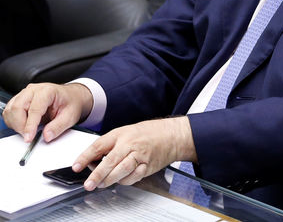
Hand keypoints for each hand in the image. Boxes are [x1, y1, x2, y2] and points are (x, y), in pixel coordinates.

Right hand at [2, 83, 92, 142]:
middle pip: (17, 108)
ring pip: (10, 110)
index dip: (30, 126)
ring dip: (15, 124)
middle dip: (20, 125)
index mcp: (48, 91)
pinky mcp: (20, 99)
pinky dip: (13, 121)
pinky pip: (9, 111)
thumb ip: (58, 127)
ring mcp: (25, 94)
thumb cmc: (71, 103)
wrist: (71, 97)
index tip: (29, 138)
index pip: (34, 109)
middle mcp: (34, 90)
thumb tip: (47, 136)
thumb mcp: (70, 116)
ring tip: (28, 130)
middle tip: (29, 136)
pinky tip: (24, 125)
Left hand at [73, 116, 195, 190]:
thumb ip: (109, 146)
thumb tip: (92, 161)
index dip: (85, 157)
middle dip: (97, 175)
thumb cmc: (148, 133)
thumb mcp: (125, 133)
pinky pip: (133, 177)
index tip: (76, 166)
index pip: (99, 145)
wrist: (172, 135)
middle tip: (88, 184)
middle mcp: (130, 144)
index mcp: (121, 134)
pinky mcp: (148, 166)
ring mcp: (140, 155)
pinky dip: (125, 181)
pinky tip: (122, 180)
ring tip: (101, 184)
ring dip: (110, 180)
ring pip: (122, 171)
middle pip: (110, 161)